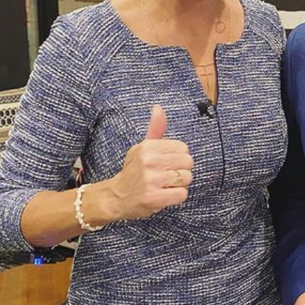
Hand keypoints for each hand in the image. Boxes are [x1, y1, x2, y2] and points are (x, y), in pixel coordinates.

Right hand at [107, 105, 193, 219]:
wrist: (116, 197)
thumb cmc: (134, 171)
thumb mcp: (142, 147)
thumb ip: (155, 129)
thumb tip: (158, 107)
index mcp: (148, 147)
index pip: (183, 148)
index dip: (179, 157)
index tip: (166, 163)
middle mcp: (149, 161)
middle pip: (188, 162)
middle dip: (181, 170)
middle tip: (167, 176)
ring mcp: (151, 180)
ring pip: (186, 178)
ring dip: (179, 184)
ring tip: (164, 185)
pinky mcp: (154, 198)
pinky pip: (182, 194)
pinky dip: (176, 196)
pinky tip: (164, 195)